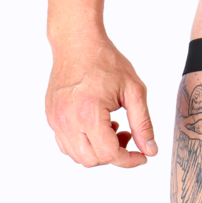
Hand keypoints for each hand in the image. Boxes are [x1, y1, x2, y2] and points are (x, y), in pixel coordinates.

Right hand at [45, 35, 157, 168]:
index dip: (129, 160)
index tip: (142, 155)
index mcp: (89, 113)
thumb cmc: (105, 61)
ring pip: (77, 156)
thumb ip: (143, 123)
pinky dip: (84, 144)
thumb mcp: (134, 90)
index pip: (109, 154)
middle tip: (127, 135)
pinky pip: (66, 144)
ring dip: (98, 150)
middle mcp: (67, 120)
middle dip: (114, 155)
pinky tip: (97, 125)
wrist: (77, 42)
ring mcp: (56, 119)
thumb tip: (150, 150)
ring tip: (112, 127)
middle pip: (92, 160)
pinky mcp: (51, 117)